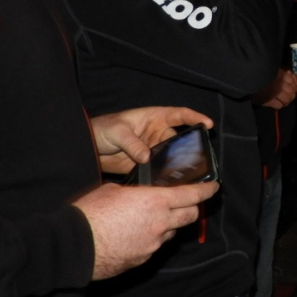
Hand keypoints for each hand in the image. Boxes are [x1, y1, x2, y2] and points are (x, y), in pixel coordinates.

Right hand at [74, 180, 220, 279]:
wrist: (74, 247)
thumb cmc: (90, 214)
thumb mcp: (112, 190)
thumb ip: (134, 192)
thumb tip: (137, 195)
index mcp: (155, 202)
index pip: (192, 195)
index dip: (206, 190)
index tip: (213, 187)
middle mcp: (161, 224)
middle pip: (190, 216)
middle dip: (193, 208)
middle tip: (188, 203)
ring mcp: (153, 244)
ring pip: (171, 232)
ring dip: (169, 224)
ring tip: (151, 218)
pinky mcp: (143, 259)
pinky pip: (155, 246)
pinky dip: (151, 239)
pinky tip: (135, 235)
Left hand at [91, 106, 213, 174]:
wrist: (88, 146)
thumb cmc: (103, 129)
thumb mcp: (117, 131)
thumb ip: (132, 143)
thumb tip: (147, 157)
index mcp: (154, 118)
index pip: (180, 115)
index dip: (195, 118)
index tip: (208, 125)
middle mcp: (158, 133)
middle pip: (180, 139)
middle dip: (189, 148)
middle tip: (196, 158)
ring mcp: (154, 149)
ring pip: (172, 156)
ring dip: (177, 163)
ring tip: (185, 172)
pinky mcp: (147, 164)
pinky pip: (160, 168)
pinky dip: (165, 174)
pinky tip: (168, 181)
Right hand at [252, 69, 296, 109]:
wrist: (245, 77)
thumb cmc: (258, 73)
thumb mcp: (271, 69)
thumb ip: (281, 71)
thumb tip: (289, 74)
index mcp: (282, 75)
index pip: (294, 84)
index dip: (293, 87)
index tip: (289, 88)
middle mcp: (280, 84)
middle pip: (292, 93)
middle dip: (290, 96)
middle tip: (285, 97)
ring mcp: (275, 92)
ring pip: (287, 100)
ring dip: (285, 102)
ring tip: (281, 101)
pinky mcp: (268, 100)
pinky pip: (279, 105)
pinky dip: (278, 105)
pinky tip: (274, 104)